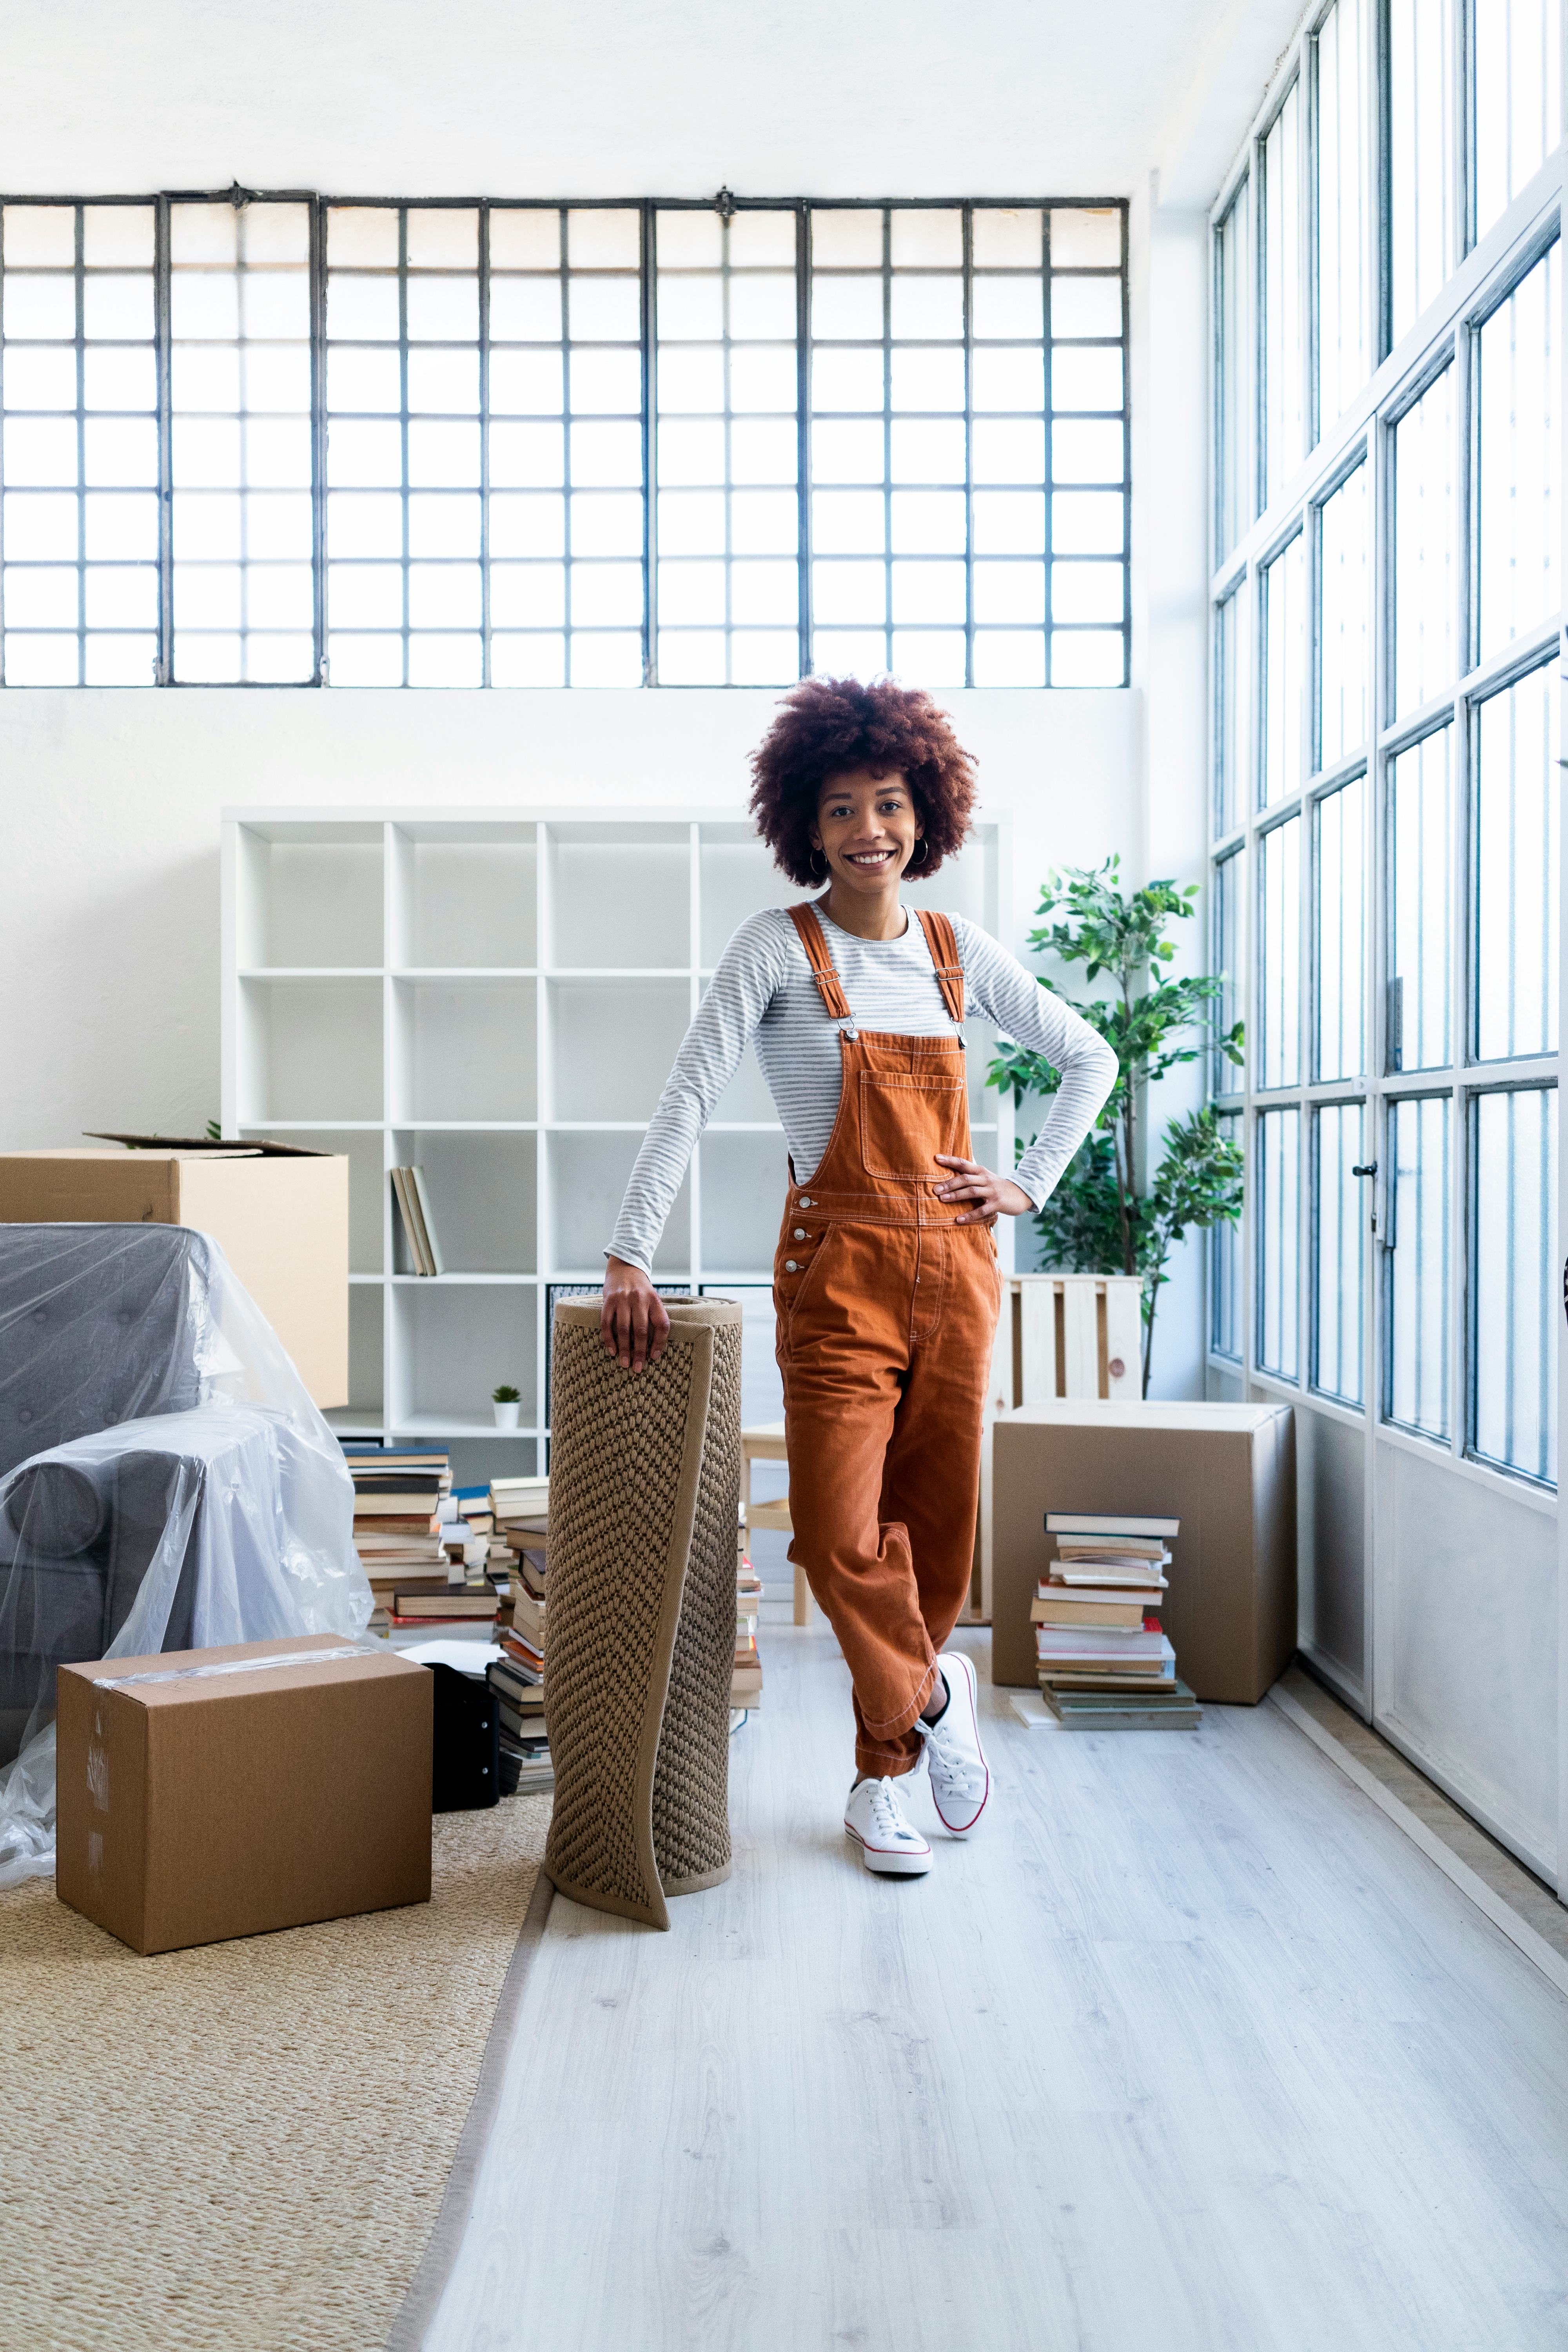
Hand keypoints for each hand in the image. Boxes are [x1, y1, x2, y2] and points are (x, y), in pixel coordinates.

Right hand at [601, 1257, 670, 1373]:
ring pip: (623, 1329)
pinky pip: (607, 1323)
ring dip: (624, 1349)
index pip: (662, 1325)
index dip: (660, 1343)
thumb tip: (654, 1347)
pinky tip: (612, 1351)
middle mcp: (639, 1299)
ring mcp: (622, 1299)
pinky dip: (609, 1339)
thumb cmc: (641, 1289)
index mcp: (654, 1300)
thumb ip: (654, 1317)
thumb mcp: (652, 1298)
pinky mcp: (608, 1300)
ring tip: (624, 1363)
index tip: (654, 1357)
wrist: (625, 1267)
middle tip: (638, 1368)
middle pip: (641, 1330)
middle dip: (639, 1352)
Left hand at [932, 1155, 1033, 1227]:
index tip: (936, 1158)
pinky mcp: (997, 1203)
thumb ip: (971, 1177)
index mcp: (981, 1171)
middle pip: (965, 1178)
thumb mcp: (985, 1178)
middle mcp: (986, 1179)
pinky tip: (959, 1219)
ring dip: (956, 1195)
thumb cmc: (998, 1187)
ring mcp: (992, 1191)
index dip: (950, 1160)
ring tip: (942, 1199)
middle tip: (935, 1189)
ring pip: (972, 1192)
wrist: (1022, 1194)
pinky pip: (981, 1210)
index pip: (964, 1163)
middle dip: (949, 1183)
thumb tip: (949, 1178)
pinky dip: (969, 1215)